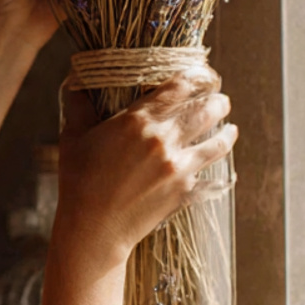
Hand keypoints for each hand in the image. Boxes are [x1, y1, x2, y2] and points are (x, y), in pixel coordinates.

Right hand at [53, 70, 236, 270]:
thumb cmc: (79, 181)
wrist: (94, 229)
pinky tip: (221, 162)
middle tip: (222, 99)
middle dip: (219, 102)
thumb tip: (76, 75)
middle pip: (206, 110)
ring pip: (218, 142)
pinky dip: (220, 166)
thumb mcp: (73, 136)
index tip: (200, 75)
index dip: (195, 77)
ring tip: (231, 128)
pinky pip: (212, 173)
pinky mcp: (185, 190)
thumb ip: (78, 103)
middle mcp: (163, 139)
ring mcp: (178, 166)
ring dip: (228, 132)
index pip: (179, 87)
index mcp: (137, 120)